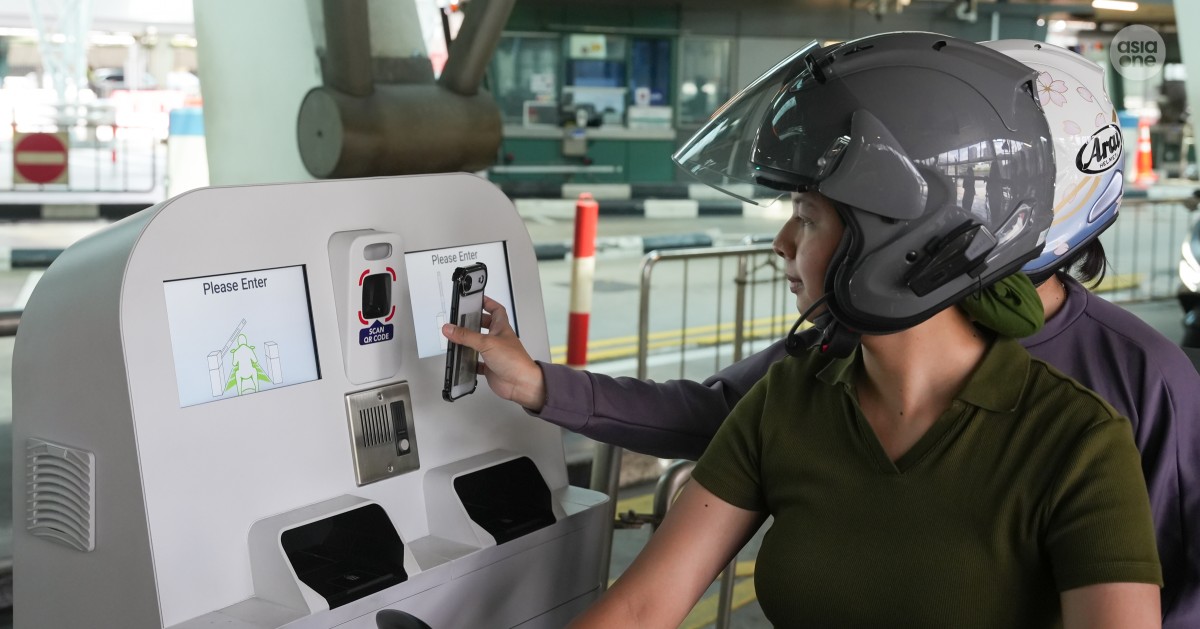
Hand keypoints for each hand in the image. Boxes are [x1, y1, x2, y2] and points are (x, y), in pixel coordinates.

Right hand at [441, 296, 546, 410]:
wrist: (521, 384)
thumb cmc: (514, 361)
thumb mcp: (486, 343)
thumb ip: (466, 336)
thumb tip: (450, 328)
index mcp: (501, 328)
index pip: (496, 309)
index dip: (487, 302)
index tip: (476, 298)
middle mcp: (498, 339)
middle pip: (486, 326)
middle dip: (475, 321)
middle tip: (463, 318)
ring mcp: (495, 353)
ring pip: (480, 344)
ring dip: (470, 341)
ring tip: (459, 338)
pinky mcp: (490, 367)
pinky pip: (478, 363)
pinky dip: (470, 362)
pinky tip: (464, 362)